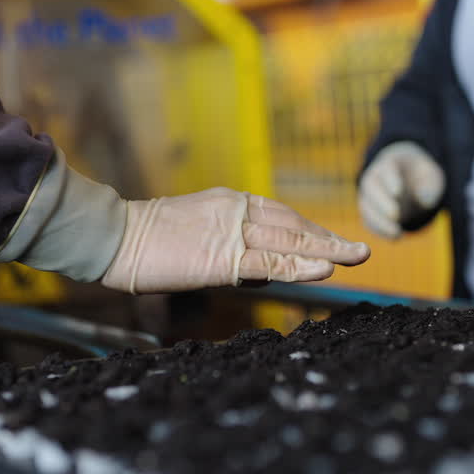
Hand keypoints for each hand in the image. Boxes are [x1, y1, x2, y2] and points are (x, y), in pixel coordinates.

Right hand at [101, 188, 370, 293]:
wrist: (114, 236)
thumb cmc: (145, 240)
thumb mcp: (194, 233)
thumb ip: (226, 246)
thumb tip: (253, 271)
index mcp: (230, 201)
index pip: (282, 215)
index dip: (311, 231)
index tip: (332, 243)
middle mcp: (236, 211)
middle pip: (294, 224)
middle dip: (329, 238)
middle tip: (360, 250)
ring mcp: (232, 232)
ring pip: (290, 241)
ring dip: (328, 249)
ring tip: (357, 256)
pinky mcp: (223, 258)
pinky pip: (271, 262)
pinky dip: (301, 265)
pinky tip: (325, 269)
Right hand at [358, 141, 444, 239]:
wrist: (409, 182)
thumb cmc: (421, 176)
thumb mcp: (431, 176)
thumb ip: (430, 185)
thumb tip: (425, 200)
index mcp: (390, 163)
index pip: (386, 169)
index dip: (390, 179)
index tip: (398, 192)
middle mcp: (374, 178)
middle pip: (371, 187)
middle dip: (382, 202)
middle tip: (395, 215)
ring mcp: (369, 196)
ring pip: (366, 207)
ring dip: (379, 221)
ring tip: (397, 233)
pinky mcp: (370, 212)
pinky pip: (369, 221)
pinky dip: (379, 230)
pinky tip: (394, 238)